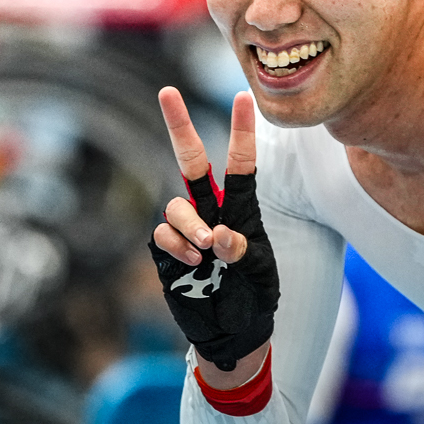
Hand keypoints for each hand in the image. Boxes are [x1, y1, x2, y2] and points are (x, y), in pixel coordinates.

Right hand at [148, 88, 279, 372]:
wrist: (231, 333)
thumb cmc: (254, 298)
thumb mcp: (261, 275)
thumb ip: (243, 252)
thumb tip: (217, 236)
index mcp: (242, 210)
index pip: (241, 164)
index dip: (241, 131)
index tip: (243, 96)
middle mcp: (211, 212)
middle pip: (191, 161)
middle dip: (179, 126)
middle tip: (167, 91)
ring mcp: (186, 230)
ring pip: (176, 205)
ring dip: (189, 224)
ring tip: (205, 250)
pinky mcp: (166, 251)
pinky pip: (162, 235)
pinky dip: (177, 247)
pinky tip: (193, 265)